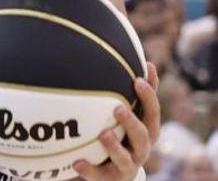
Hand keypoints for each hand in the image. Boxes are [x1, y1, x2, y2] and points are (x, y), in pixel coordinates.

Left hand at [73, 63, 159, 180]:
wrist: (113, 172)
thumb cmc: (122, 134)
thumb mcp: (130, 114)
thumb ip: (136, 93)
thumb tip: (144, 60)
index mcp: (146, 131)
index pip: (153, 114)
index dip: (148, 98)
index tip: (137, 80)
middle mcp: (140, 150)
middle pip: (143, 137)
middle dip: (132, 123)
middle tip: (118, 108)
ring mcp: (126, 166)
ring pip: (125, 159)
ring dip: (114, 147)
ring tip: (103, 134)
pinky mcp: (110, 179)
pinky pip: (99, 176)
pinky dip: (89, 169)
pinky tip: (76, 162)